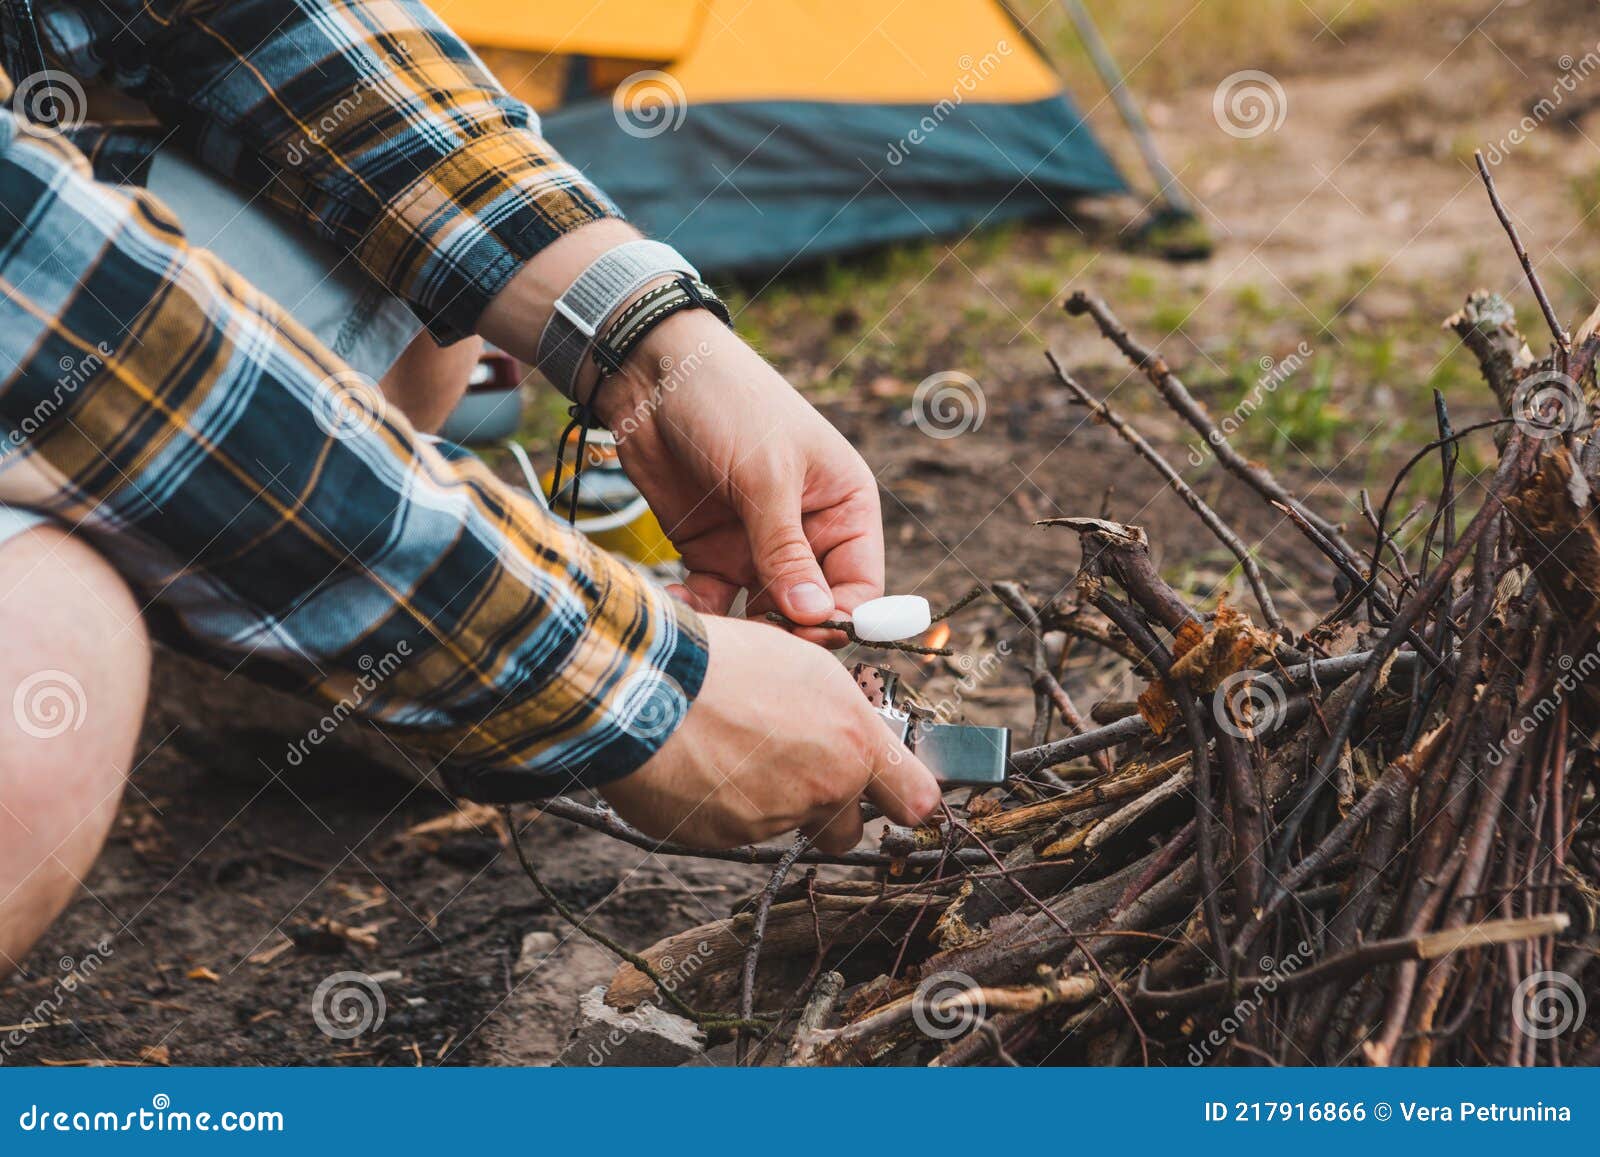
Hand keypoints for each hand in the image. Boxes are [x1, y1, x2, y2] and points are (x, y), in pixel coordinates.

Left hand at [597, 310, 883, 643]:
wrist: (651, 373)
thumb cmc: (728, 403)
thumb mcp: (765, 476)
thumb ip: (787, 551)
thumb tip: (816, 618)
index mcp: (845, 505)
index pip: (860, 584)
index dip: (842, 618)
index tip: (809, 635)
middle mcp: (809, 532)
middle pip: (813, 608)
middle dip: (789, 630)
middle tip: (756, 641)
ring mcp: (758, 545)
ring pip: (764, 613)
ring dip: (743, 629)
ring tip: (718, 630)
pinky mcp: (712, 552)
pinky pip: (717, 601)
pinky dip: (704, 612)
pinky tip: (681, 604)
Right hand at [599, 616, 941, 852]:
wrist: (647, 686)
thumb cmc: (725, 662)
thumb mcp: (805, 667)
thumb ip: (843, 717)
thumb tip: (853, 737)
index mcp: (853, 742)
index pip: (914, 799)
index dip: (904, 800)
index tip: (896, 796)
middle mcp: (824, 789)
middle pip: (847, 831)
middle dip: (828, 812)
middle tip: (790, 769)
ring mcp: (774, 821)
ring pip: (784, 825)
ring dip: (765, 799)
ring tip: (726, 747)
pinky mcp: (725, 840)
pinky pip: (734, 830)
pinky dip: (720, 806)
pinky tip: (698, 763)